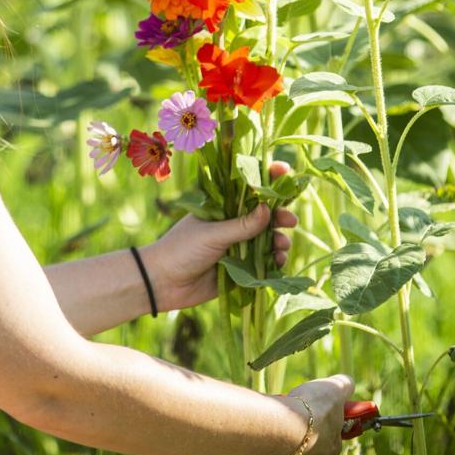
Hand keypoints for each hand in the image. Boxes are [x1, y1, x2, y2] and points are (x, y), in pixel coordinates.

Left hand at [141, 162, 296, 311]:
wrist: (163, 283)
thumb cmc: (182, 248)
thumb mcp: (212, 234)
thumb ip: (241, 225)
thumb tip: (269, 209)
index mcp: (223, 207)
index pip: (248, 188)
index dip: (267, 178)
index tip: (285, 172)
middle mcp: (233, 224)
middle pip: (265, 215)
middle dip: (280, 216)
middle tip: (291, 220)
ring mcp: (238, 247)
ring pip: (268, 240)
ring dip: (279, 240)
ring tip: (281, 246)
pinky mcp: (241, 270)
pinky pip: (264, 264)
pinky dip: (274, 262)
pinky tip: (278, 262)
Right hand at [242, 374, 354, 454]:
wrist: (281, 429)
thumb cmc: (309, 410)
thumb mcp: (331, 389)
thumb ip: (342, 386)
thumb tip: (348, 382)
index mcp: (330, 447)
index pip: (329, 439)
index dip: (320, 424)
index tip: (308, 411)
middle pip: (307, 454)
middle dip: (297, 439)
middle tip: (283, 419)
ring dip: (275, 448)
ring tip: (264, 427)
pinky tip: (251, 445)